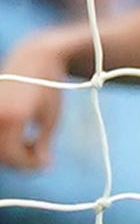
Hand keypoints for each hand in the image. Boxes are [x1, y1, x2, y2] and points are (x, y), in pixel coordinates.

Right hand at [0, 31, 67, 169]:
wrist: (34, 58)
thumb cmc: (48, 87)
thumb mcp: (51, 119)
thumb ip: (43, 145)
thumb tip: (42, 166)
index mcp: (13, 117)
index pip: (14, 156)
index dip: (29, 165)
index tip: (45, 164)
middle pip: (1, 154)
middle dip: (20, 161)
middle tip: (38, 156)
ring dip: (10, 152)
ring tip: (30, 144)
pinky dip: (4, 141)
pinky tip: (18, 136)